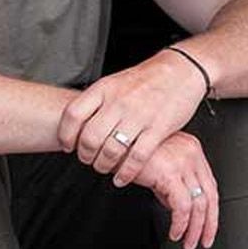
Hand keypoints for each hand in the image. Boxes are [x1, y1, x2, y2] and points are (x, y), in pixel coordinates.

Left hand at [58, 50, 206, 185]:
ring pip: (110, 151)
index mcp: (104, 89)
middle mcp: (119, 102)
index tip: (67, 145)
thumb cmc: (146, 80)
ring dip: (103, 165)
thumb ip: (96, 101)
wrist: (181, 71)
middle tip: (87, 159)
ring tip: (104, 167)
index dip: (66, 134)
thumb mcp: (114, 82)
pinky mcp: (158, 129)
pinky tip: (122, 177)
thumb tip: (76, 124)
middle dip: (85, 155)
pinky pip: (136, 158)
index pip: (73, 114)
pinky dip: (126, 173)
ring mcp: (139, 116)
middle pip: (90, 138)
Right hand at [131, 132, 218, 248]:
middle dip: (209, 223)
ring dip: (195, 228)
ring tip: (188, 242)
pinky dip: (181, 223)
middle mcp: (190, 155)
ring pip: (199, 203)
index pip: (210, 185)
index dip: (211, 210)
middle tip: (204, 241)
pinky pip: (182, 206)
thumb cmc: (129, 150)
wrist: (113, 144)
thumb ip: (170, 184)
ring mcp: (182, 163)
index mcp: (191, 150)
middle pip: (210, 195)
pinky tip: (175, 232)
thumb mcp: (157, 166)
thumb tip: (175, 206)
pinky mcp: (170, 174)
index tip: (208, 226)